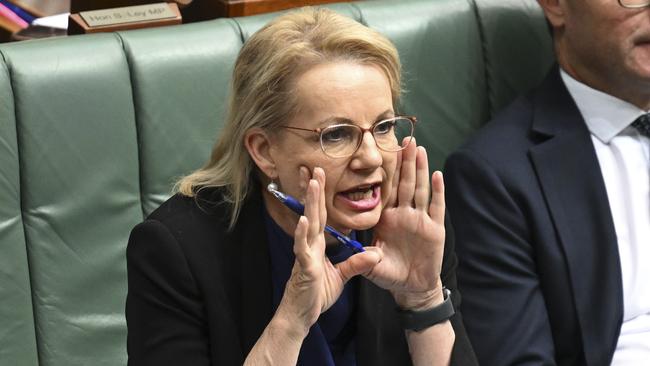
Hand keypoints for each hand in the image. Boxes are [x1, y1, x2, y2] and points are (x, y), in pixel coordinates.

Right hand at [275, 168, 381, 336]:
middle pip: (313, 211)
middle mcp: (310, 244)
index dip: (319, 195)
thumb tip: (375, 253)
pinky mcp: (304, 266)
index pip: (321, 214)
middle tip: (314, 167)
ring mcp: (305, 253)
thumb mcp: (342, 276)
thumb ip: (356, 262)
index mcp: (318, 243)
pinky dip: (303, 233)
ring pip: (308, 223)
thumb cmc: (316, 293)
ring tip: (312, 183)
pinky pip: (303, 247)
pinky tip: (304, 220)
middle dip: (313, 189)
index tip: (319, 175)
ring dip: (310, 203)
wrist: (302, 314)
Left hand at [364, 139, 446, 309]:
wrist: (411, 288)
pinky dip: (437, 191)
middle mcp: (404, 214)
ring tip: (419, 149)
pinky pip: (436, 207)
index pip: (387, 190)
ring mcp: (421, 220)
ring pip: (420, 189)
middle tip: (405, 139)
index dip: (386, 172)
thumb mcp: (372, 264)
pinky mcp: (435, 229)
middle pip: (405, 183)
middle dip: (405, 162)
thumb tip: (349, 250)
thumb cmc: (390, 273)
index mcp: (387, 218)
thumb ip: (362, 256)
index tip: (383, 153)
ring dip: (420, 169)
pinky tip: (437, 175)